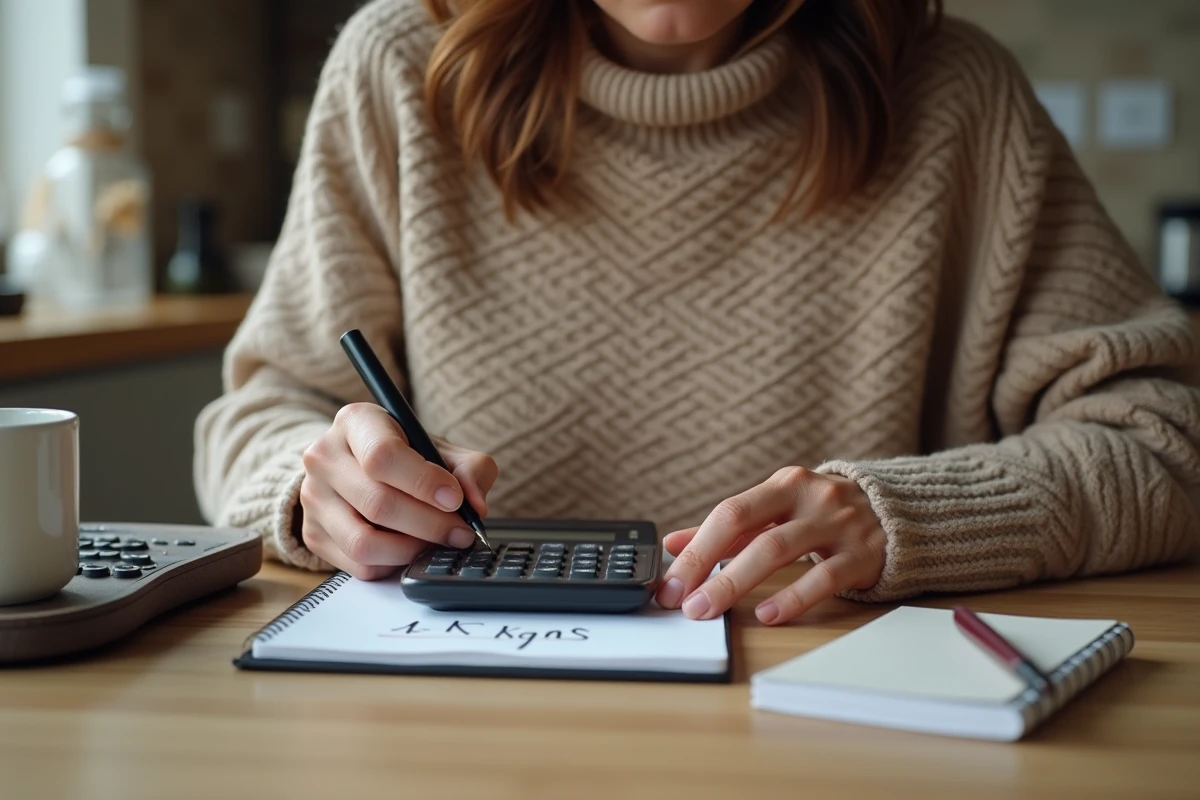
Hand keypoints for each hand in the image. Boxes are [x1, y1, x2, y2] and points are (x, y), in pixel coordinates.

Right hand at [299, 403, 497, 579]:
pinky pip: (358, 565)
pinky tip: (411, 549)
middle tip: (461, 532)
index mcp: (356, 422)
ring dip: (412, 550)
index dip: (423, 482)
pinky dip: (393, 565)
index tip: (455, 500)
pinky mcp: (313, 534)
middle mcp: (324, 456)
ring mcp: (313, 498)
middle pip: (377, 503)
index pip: (383, 456)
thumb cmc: (407, 456)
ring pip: (364, 542)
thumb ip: (470, 469)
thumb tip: (475, 506)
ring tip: (437, 543)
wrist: (361, 470)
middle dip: (430, 524)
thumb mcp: (442, 449)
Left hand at [655, 467, 885, 624]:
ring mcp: (838, 524)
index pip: (729, 513)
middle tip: (682, 601)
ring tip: (709, 609)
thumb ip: (730, 528)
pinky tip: (767, 615)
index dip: (695, 548)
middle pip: (748, 528)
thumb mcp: (779, 510)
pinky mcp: (863, 555)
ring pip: (778, 549)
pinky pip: (823, 577)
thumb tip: (673, 544)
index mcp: (784, 484)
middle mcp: (809, 498)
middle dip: (707, 566)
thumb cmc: (825, 515)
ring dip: (736, 581)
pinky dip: (792, 597)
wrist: (901, 513)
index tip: (670, 581)